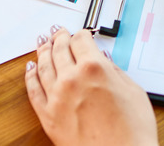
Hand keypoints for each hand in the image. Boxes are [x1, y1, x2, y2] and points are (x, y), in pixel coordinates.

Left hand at [25, 27, 157, 145]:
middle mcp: (72, 79)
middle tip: (58, 33)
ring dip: (43, 52)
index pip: (81, 40)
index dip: (81, 34)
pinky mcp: (48, 116)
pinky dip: (30, 76)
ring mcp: (57, 98)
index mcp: (94, 68)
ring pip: (44, 66)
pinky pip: (33, 91)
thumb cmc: (132, 131)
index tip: (81, 35)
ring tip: (43, 44)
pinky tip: (30, 69)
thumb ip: (115, 71)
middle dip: (60, 38)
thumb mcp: (133, 91)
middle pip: (60, 49)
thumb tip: (104, 61)